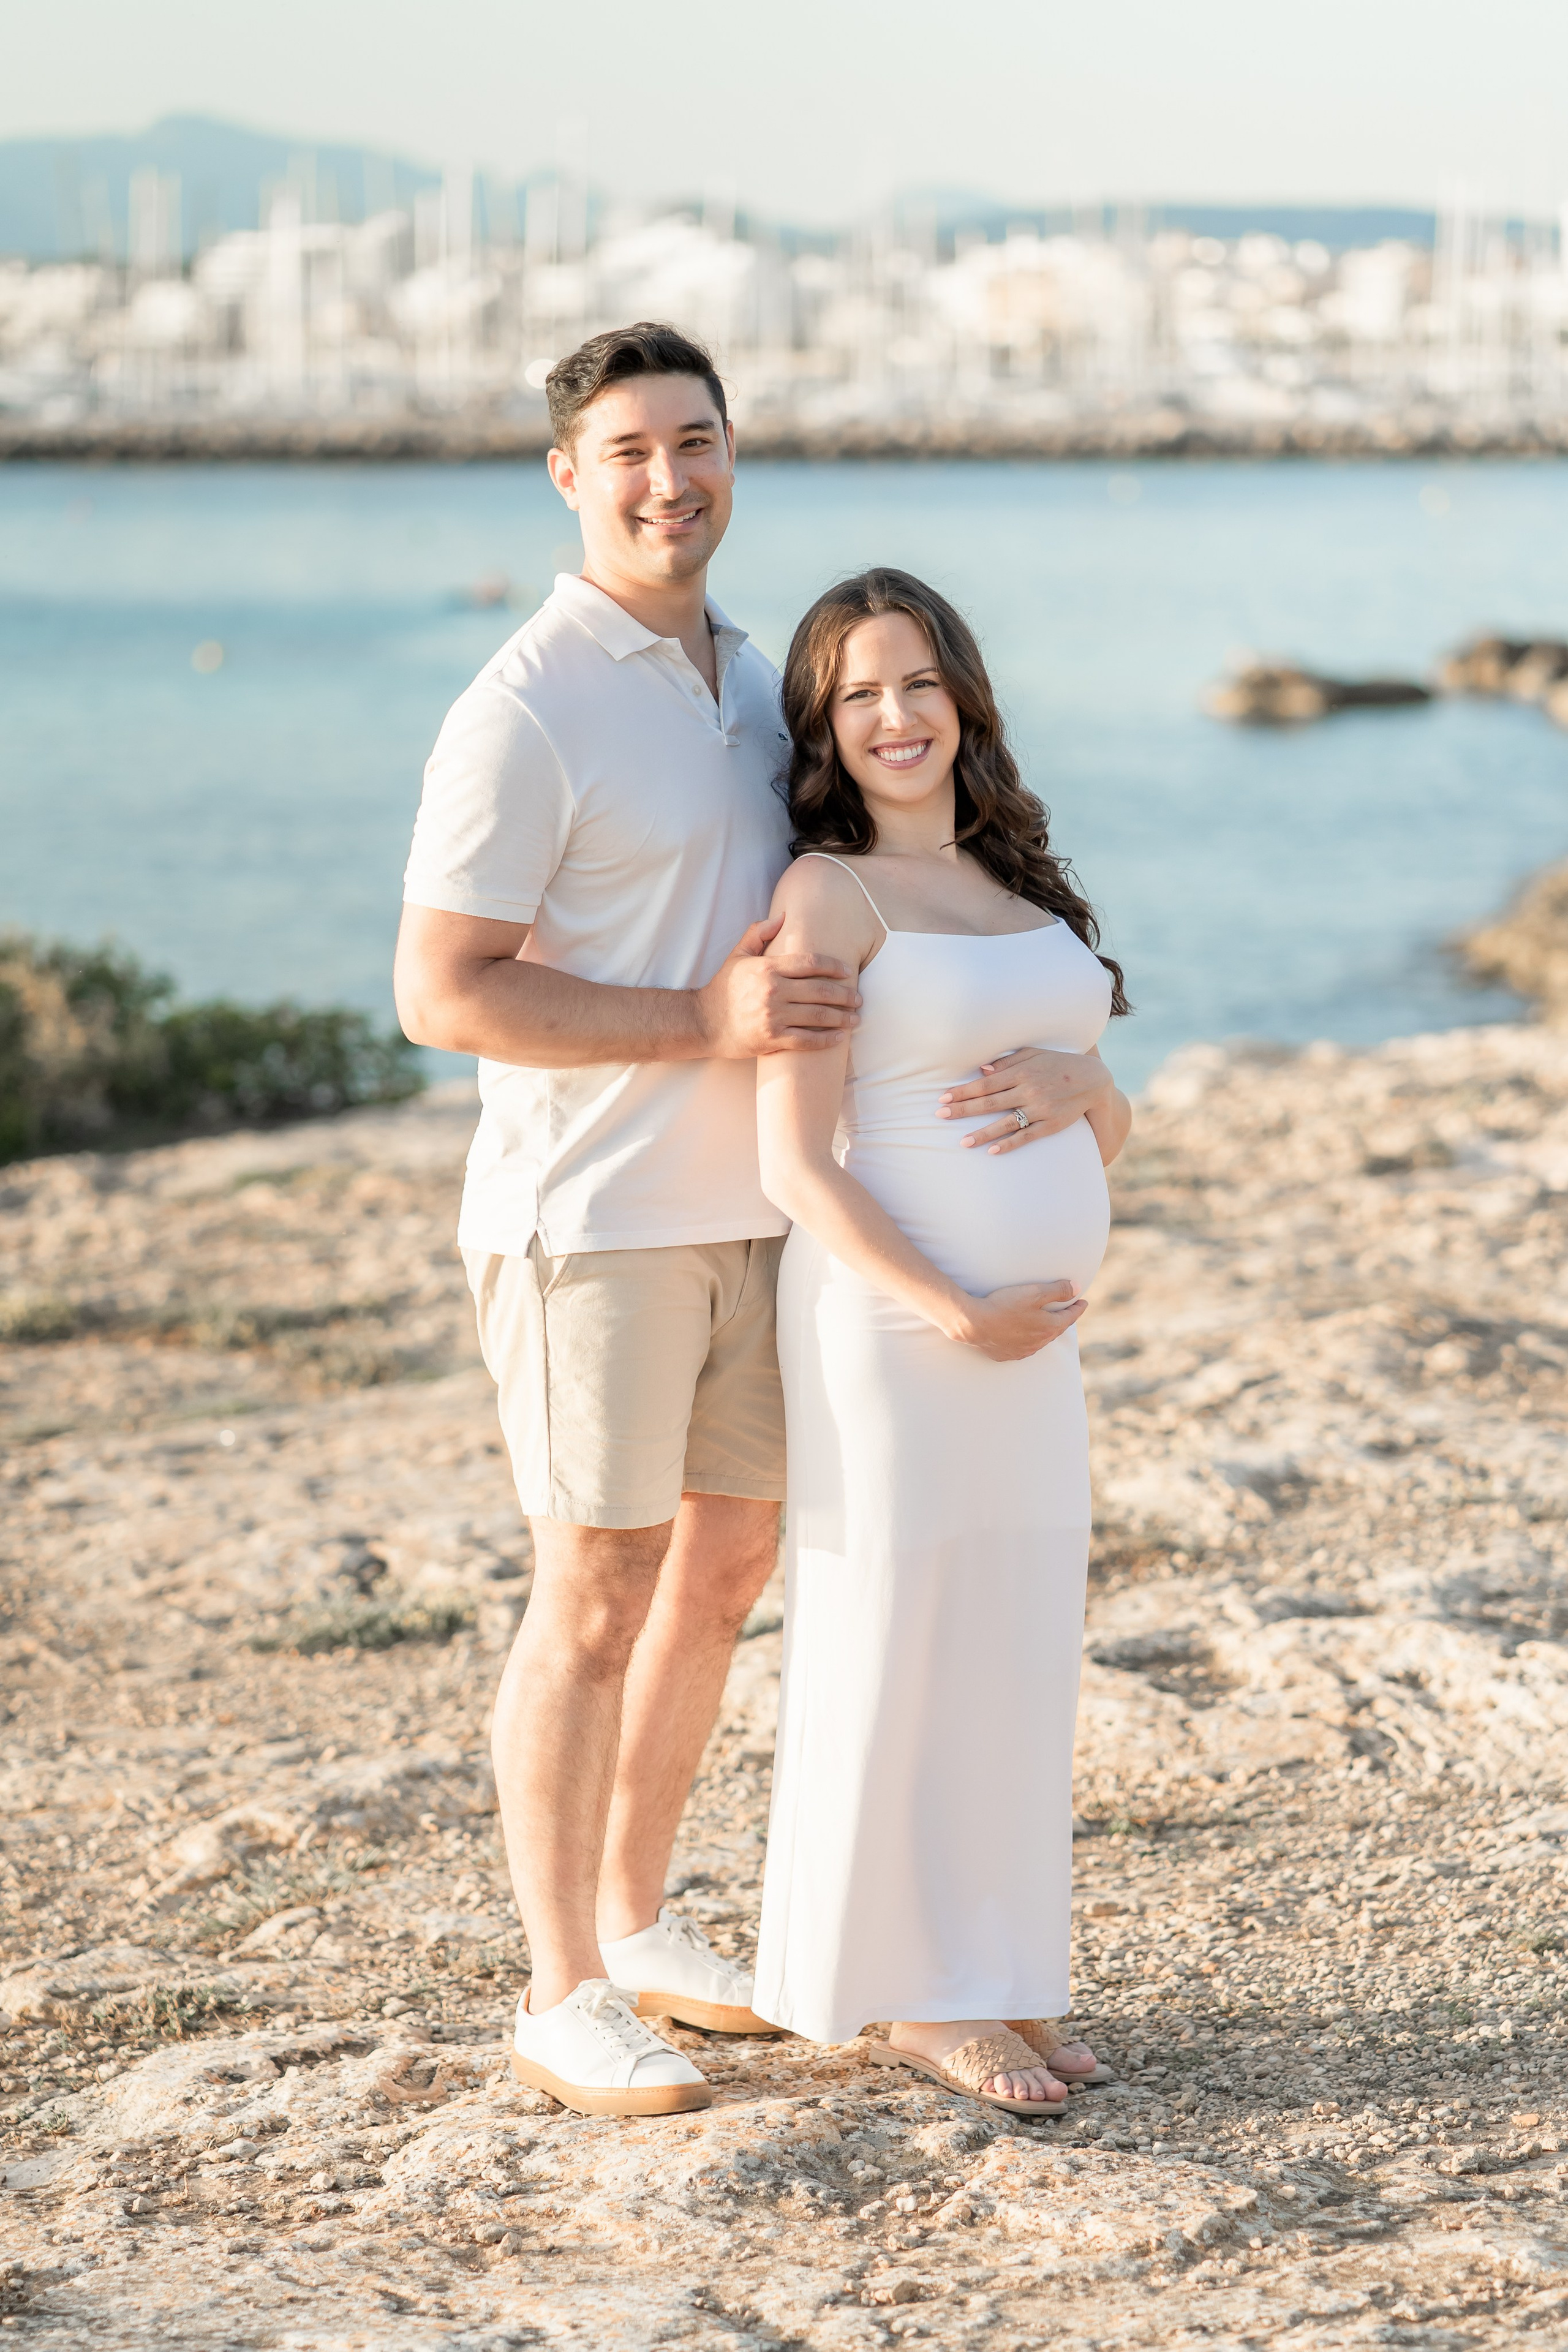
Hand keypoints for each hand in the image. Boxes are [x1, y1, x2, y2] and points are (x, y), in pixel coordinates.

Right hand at [695, 916, 860, 1057]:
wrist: (703, 1023)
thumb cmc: (723, 988)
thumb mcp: (737, 955)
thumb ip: (758, 933)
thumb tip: (782, 916)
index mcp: (768, 968)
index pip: (810, 962)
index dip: (834, 965)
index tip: (848, 971)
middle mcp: (773, 991)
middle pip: (820, 990)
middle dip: (845, 994)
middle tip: (859, 997)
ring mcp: (773, 1016)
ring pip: (817, 1016)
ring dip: (842, 1018)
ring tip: (856, 1018)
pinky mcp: (772, 1039)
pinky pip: (806, 1040)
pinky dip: (825, 1040)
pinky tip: (839, 1038)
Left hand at [938, 1047, 1110, 1153]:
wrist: (1092, 1079)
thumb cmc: (1057, 1064)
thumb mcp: (1034, 1054)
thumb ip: (1008, 1061)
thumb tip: (982, 1069)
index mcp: (1022, 1072)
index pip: (985, 1083)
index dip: (963, 1091)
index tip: (944, 1097)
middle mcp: (1028, 1090)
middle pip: (989, 1102)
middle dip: (963, 1109)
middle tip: (940, 1115)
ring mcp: (1040, 1109)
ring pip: (1005, 1123)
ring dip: (982, 1133)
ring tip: (962, 1142)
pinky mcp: (1051, 1125)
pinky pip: (1026, 1137)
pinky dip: (1009, 1144)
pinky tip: (992, 1151)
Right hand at [947, 1279, 1085, 1361]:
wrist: (974, 1324)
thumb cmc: (1004, 1305)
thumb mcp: (1034, 1292)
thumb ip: (1057, 1290)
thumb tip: (1077, 1288)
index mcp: (1048, 1328)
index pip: (1070, 1317)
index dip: (1078, 1308)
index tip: (1083, 1302)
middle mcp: (1039, 1343)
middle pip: (1056, 1330)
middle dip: (1063, 1320)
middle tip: (1067, 1312)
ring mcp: (1023, 1351)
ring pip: (1041, 1340)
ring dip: (1046, 1331)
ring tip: (1046, 1323)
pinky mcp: (1007, 1354)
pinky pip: (1024, 1347)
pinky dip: (1028, 1340)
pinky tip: (1024, 1336)